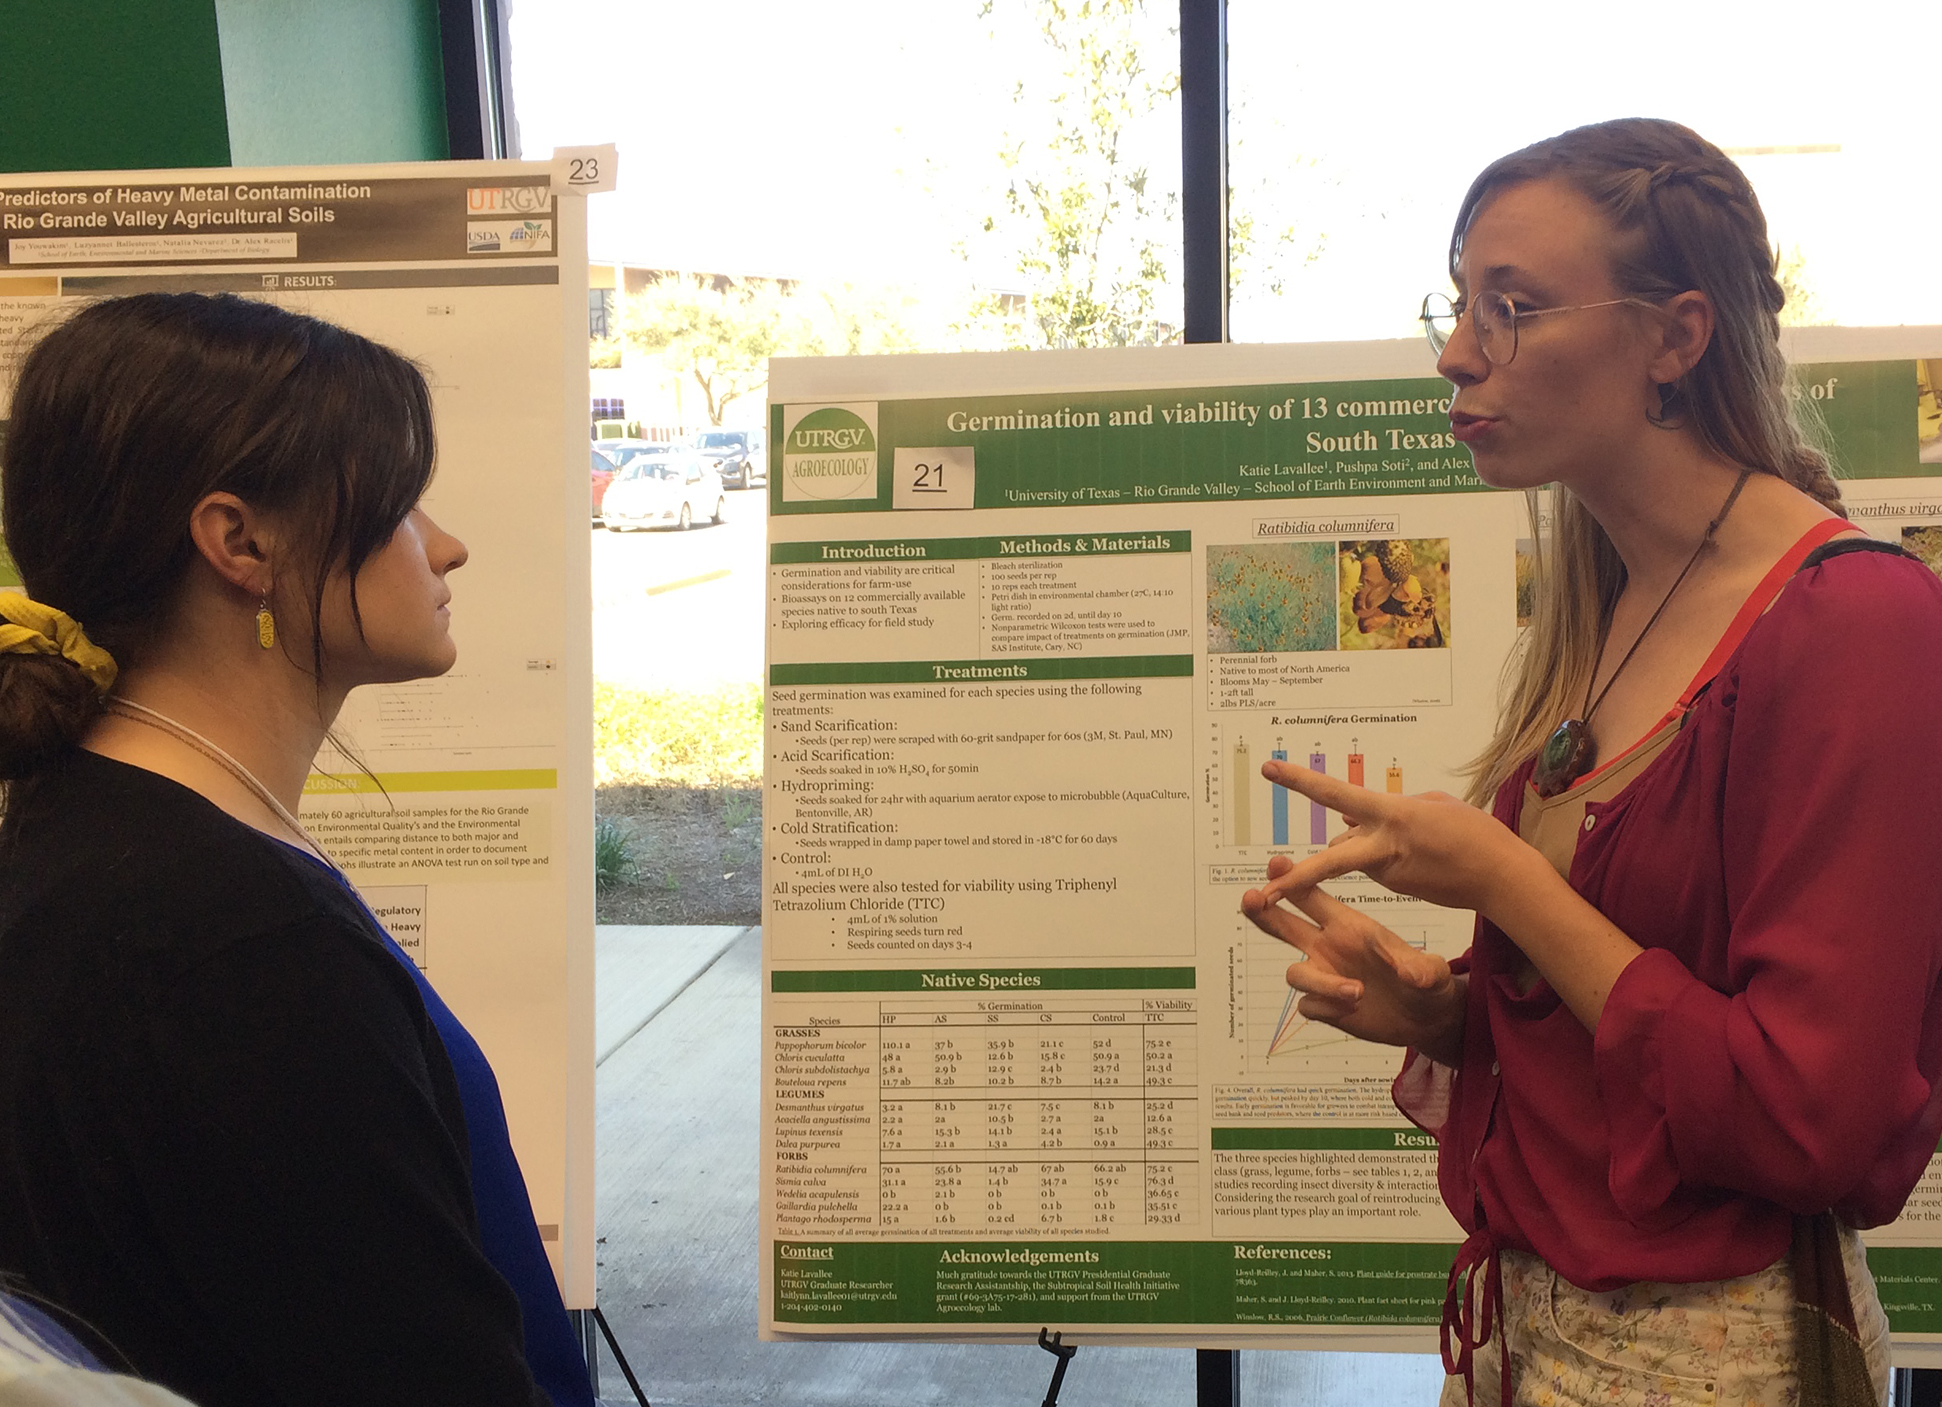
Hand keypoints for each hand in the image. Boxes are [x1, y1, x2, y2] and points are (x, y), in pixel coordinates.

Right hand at [1241, 857, 1462, 1055]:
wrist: (1426, 1019)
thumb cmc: (1427, 983)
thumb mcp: (1431, 973)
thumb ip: (1421, 969)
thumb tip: (1410, 972)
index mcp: (1350, 926)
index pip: (1312, 897)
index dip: (1292, 879)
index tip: (1276, 863)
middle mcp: (1330, 947)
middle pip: (1283, 925)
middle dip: (1263, 910)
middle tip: (1251, 899)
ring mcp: (1325, 976)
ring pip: (1295, 973)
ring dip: (1322, 983)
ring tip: (1358, 992)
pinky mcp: (1326, 1006)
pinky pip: (1308, 1005)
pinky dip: (1326, 1008)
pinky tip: (1352, 1012)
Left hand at [1254, 760, 1526, 916]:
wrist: (1502, 877)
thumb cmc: (1473, 833)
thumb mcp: (1431, 805)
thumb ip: (1385, 808)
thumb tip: (1346, 817)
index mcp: (1392, 814)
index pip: (1336, 795)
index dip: (1300, 781)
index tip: (1269, 770)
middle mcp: (1384, 844)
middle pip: (1329, 859)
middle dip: (1294, 877)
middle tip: (1262, 892)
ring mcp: (1388, 870)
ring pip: (1353, 854)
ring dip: (1359, 846)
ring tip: (1414, 841)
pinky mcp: (1396, 886)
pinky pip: (1374, 865)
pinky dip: (1383, 857)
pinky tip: (1421, 855)